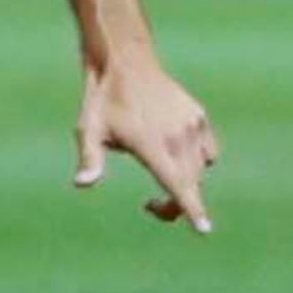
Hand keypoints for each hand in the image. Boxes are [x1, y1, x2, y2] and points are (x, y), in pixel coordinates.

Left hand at [76, 47, 220, 232]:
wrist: (126, 62)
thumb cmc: (103, 101)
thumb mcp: (88, 131)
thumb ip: (90, 159)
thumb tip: (83, 184)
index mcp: (151, 144)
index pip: (177, 184)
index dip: (192, 209)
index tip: (205, 230)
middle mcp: (178, 136)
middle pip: (191, 184)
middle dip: (178, 203)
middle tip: (149, 206)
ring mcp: (192, 125)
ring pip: (201, 169)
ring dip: (188, 181)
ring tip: (162, 175)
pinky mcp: (199, 117)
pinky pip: (208, 151)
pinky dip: (198, 161)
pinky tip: (176, 155)